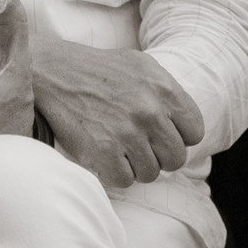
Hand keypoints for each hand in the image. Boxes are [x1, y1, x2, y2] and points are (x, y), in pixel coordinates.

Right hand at [33, 36, 207, 189]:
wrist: (53, 73)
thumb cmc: (99, 71)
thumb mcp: (141, 67)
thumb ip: (168, 94)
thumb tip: (185, 127)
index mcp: (164, 89)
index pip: (194, 133)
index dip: (178, 137)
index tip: (160, 134)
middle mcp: (150, 111)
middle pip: (175, 158)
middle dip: (159, 156)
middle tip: (138, 145)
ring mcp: (127, 133)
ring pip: (151, 173)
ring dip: (136, 166)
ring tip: (118, 147)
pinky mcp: (103, 151)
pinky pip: (125, 180)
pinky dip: (115, 172)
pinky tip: (104, 154)